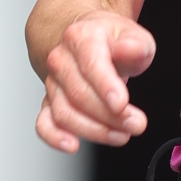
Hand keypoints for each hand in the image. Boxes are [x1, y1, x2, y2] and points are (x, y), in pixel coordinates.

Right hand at [35, 11, 155, 152]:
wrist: (84, 40)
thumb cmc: (109, 41)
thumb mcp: (132, 36)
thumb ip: (135, 45)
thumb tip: (130, 50)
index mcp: (81, 38)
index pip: (90, 62)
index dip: (105, 85)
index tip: (121, 104)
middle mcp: (61, 60)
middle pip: (79, 93)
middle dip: (109, 115)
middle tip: (135, 123)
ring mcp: (53, 83)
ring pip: (65, 113)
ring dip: (94, 130)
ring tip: (121, 135)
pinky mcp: (50, 103)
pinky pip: (44, 123)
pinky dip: (55, 137)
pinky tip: (72, 145)